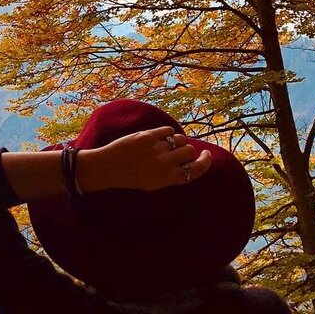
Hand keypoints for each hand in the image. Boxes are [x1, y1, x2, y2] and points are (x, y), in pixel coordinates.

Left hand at [79, 126, 211, 191]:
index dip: (205, 161)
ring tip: (167, 144)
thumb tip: (191, 159)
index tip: (207, 155)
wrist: (108, 168)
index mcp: (168, 179)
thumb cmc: (132, 176)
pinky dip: (166, 133)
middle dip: (187, 150)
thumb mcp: (154, 183)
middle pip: (189, 151)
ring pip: (180, 139)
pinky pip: (168, 130)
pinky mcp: (148, 136)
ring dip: (177, 140)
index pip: (196, 170)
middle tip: (179, 150)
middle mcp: (165, 164)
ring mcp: (157, 149)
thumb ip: (173, 173)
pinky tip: (158, 137)